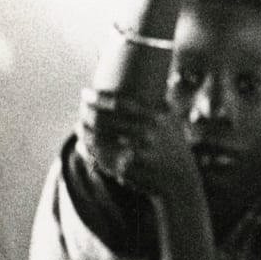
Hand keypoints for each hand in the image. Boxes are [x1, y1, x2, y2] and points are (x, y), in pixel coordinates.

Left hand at [77, 88, 201, 201]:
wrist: (181, 181)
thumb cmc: (173, 147)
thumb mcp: (172, 122)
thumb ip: (158, 102)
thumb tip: (145, 78)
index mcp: (157, 118)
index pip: (119, 104)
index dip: (97, 97)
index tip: (85, 92)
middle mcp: (147, 135)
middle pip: (104, 120)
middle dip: (86, 112)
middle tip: (81, 108)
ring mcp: (136, 153)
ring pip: (98, 140)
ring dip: (83, 131)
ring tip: (79, 125)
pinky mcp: (129, 170)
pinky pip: (100, 158)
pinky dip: (88, 150)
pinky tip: (82, 143)